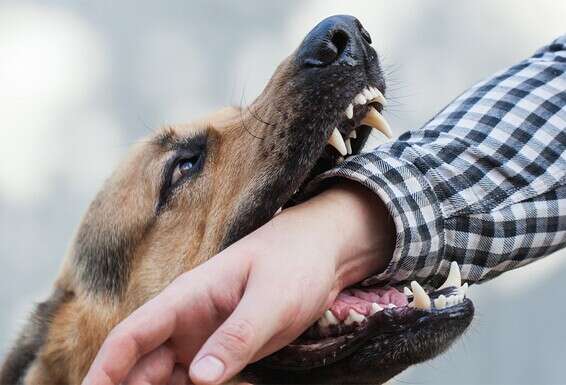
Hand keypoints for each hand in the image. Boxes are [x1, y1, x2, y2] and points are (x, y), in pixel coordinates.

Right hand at [82, 182, 394, 384]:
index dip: (105, 370)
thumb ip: (237, 336)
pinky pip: (195, 380)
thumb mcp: (271, 300)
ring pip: (163, 376)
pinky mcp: (224, 349)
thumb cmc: (295, 263)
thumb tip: (199, 378)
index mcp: (187, 297)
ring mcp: (203, 336)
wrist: (322, 253)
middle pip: (140, 364)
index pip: (130, 335)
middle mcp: (186, 320)